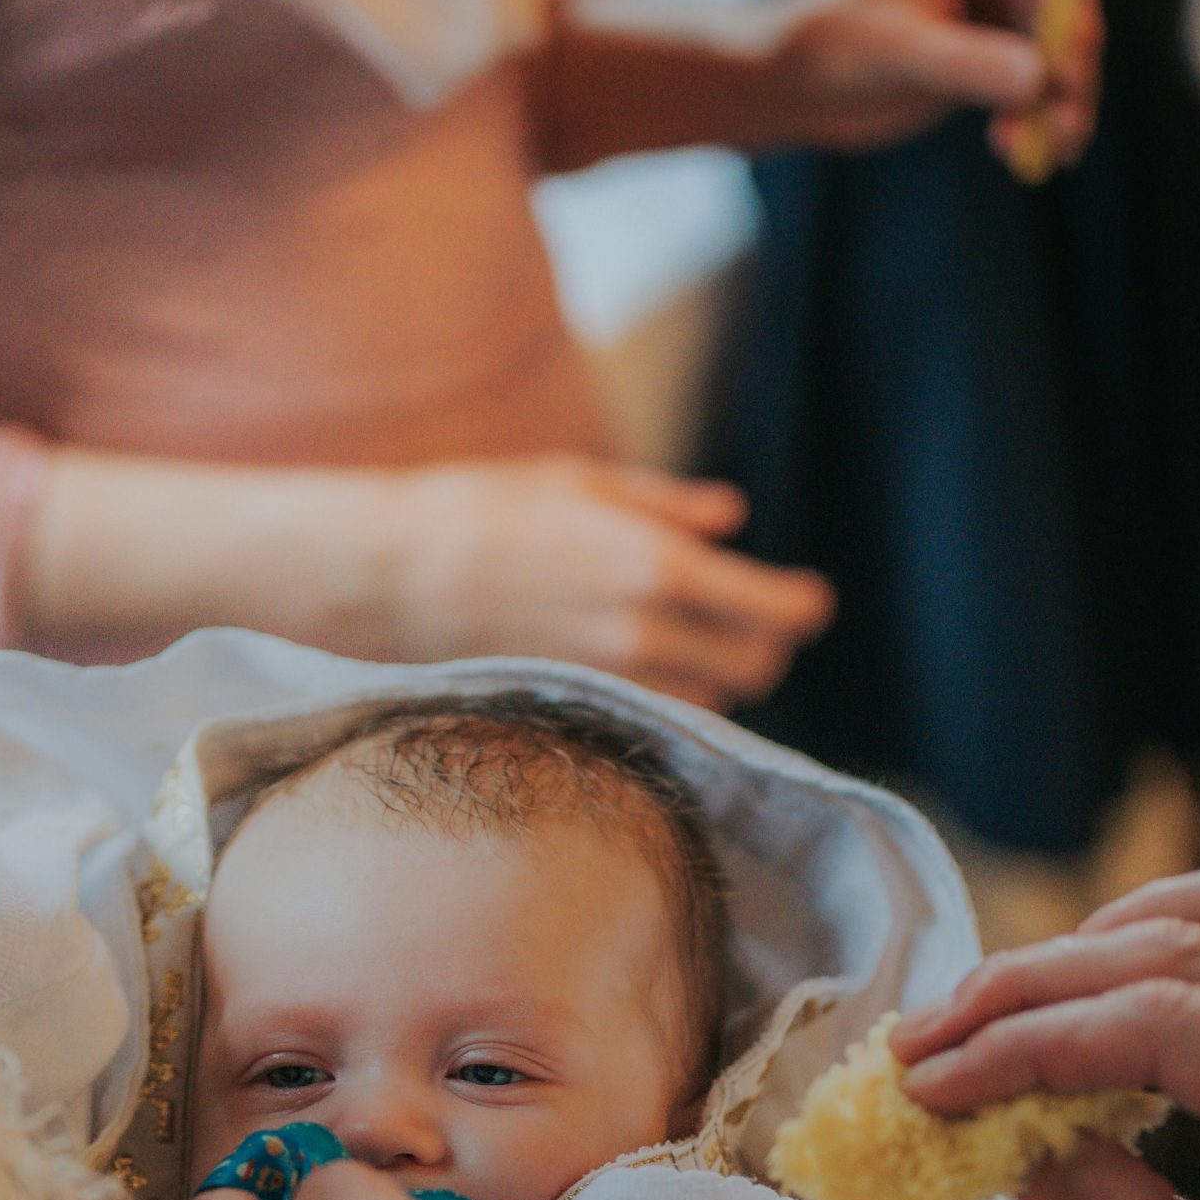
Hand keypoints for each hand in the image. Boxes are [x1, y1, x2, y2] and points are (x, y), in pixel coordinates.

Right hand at [393, 457, 833, 707]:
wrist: (392, 577)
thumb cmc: (482, 511)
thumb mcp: (581, 483)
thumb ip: (666, 507)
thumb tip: (730, 519)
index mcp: (655, 564)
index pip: (773, 609)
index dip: (803, 607)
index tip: (808, 601)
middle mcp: (643, 633)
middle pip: (754, 666)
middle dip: (764, 645)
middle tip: (751, 622)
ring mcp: (609, 679)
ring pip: (709, 700)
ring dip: (716, 675)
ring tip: (692, 642)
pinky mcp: (578, 705)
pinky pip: (655, 716)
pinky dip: (670, 699)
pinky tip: (647, 670)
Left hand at [754, 0, 1102, 164]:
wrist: (780, 82)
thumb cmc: (825, 52)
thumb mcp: (900, 58)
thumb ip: (972, 66)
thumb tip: (1042, 80)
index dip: (1069, 28)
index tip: (1065, 88)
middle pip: (1061, 10)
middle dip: (1067, 75)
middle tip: (1066, 138)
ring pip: (1050, 49)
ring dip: (1054, 103)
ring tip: (1040, 155)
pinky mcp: (979, 43)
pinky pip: (1026, 76)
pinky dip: (1030, 113)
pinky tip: (1014, 149)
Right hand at [892, 857, 1199, 1199]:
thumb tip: (999, 1142)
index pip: (1161, 1024)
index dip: (1026, 1047)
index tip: (927, 1086)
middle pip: (1180, 946)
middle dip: (1031, 988)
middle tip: (922, 1043)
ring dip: (1098, 945)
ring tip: (1000, 1011)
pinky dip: (1173, 939)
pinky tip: (1102, 993)